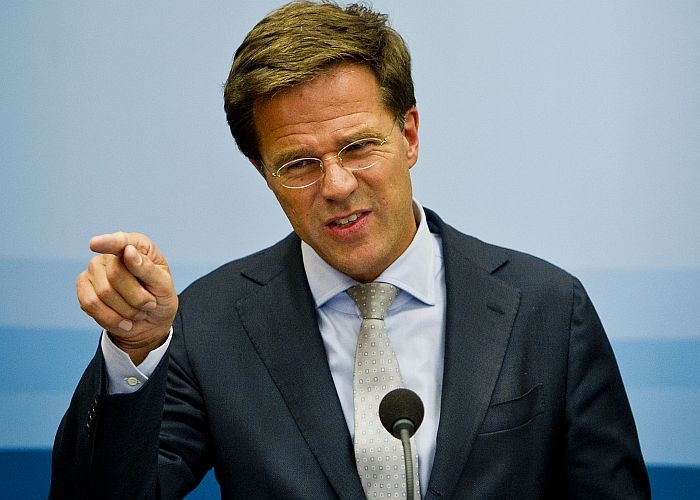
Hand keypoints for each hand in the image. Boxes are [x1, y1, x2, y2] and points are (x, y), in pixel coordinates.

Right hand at [77, 232, 177, 364]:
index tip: (95, 243)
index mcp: (137, 246)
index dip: (108, 242)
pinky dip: (111, 318)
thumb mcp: (164, 285)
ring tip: (138, 311)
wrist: (151, 322)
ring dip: (127, 310)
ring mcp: (94, 270)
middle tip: (149, 304)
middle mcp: (111, 254)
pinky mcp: (83, 288)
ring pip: (104, 293)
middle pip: (116, 274)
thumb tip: (128, 251)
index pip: (121, 241)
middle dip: (137, 297)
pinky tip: (124, 321)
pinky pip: (91, 305)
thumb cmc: (160, 297)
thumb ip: (148, 269)